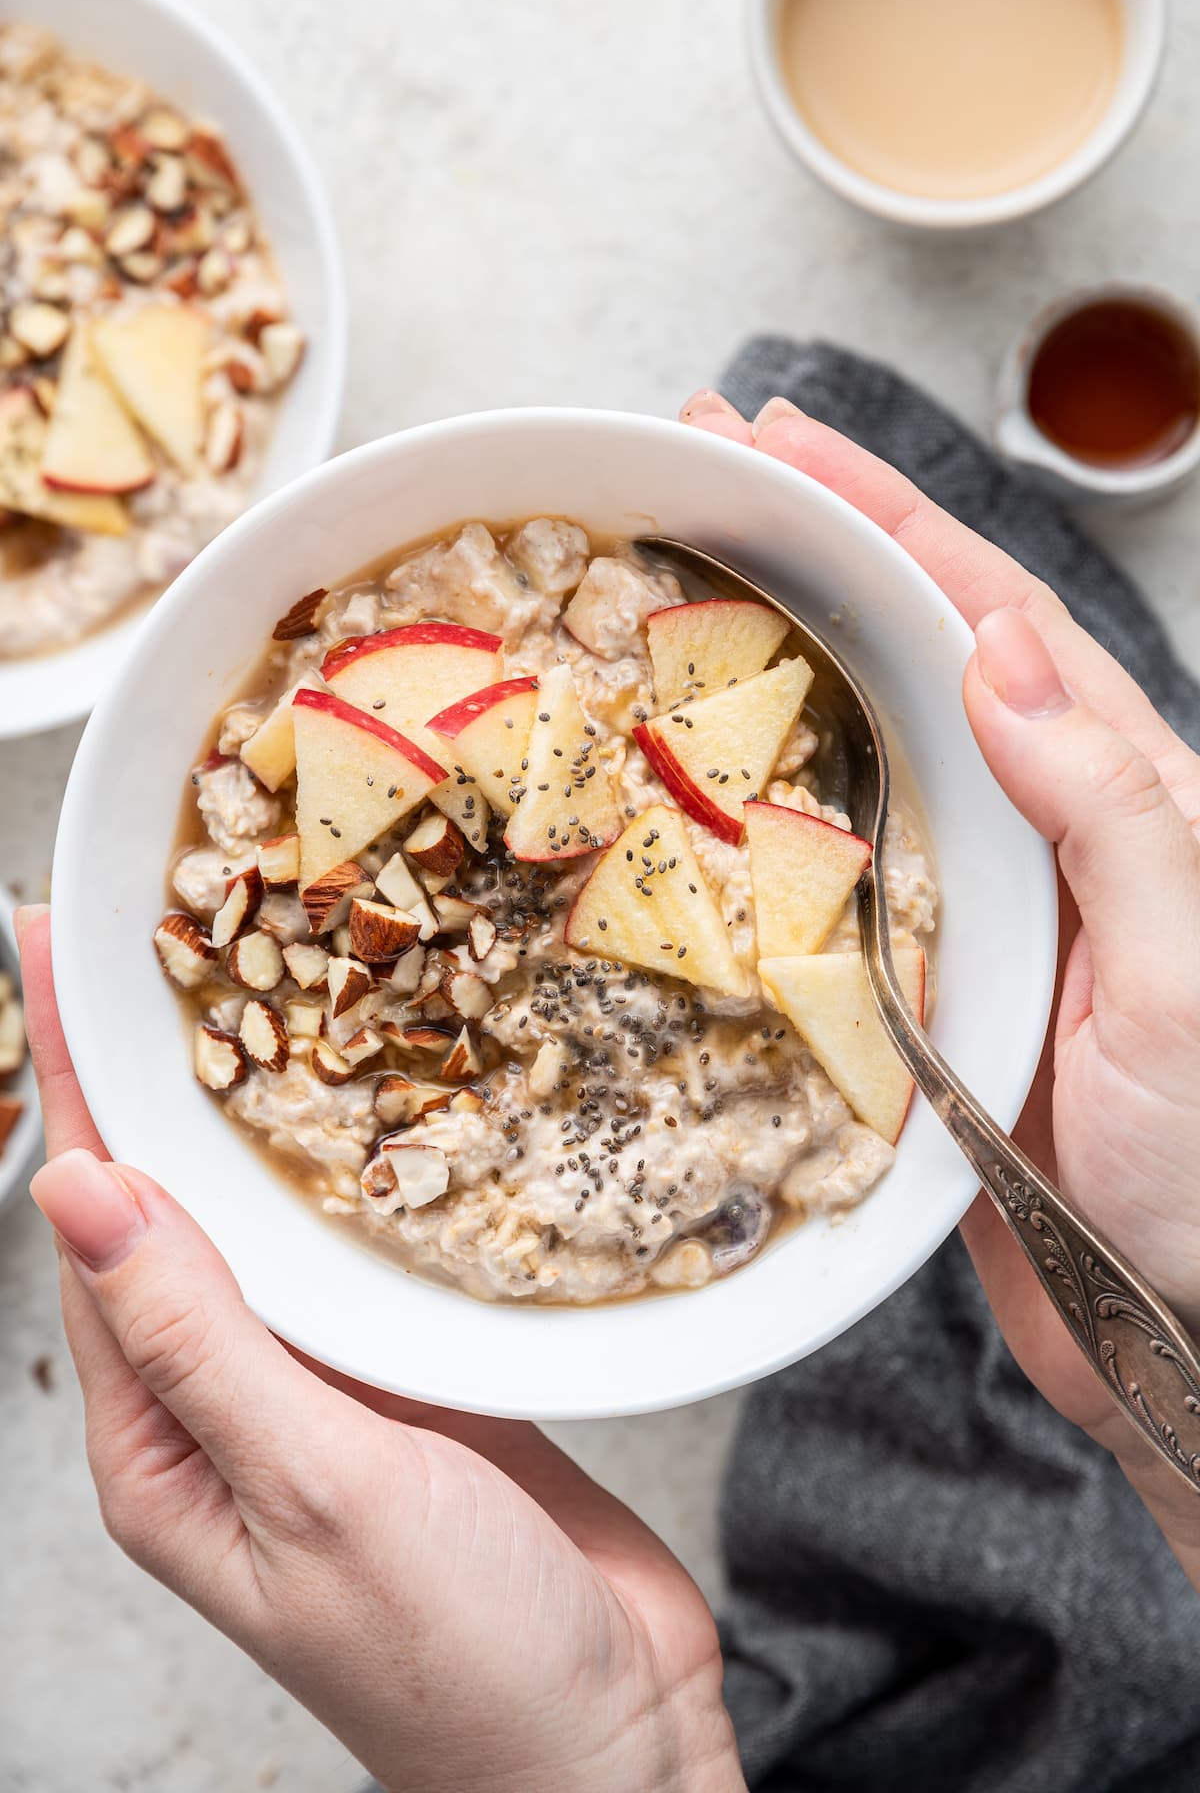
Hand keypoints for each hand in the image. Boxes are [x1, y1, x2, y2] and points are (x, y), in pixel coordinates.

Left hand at [16, 909, 741, 1792]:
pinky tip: (373, 1098)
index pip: (95, 1226)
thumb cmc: (458, 1662)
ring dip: (258, 1103)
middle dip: (153, 1071)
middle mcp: (229, 1402)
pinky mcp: (415, 1379)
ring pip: (274, 1217)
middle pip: (174, 1205)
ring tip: (257, 979)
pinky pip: (368, 1251)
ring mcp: (325, 1389)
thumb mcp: (313, 1493)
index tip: (48, 952)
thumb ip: (201, 1338)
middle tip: (152, 934)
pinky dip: (362, 1167)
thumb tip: (79, 1192)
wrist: (608, 1746)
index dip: (71, 1079)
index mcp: (162, 1441)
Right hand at [682, 392, 1199, 1563]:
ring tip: (667, 595)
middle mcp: (1038, 831)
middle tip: (698, 475)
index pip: (990, 620)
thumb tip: (996, 655)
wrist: (1178, 1330)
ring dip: (768, 668)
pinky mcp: (913, 993)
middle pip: (910, 660)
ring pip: (853, 756)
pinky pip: (819, 882)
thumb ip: (1109, 807)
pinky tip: (685, 791)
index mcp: (1121, 795)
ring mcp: (970, 909)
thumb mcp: (1185, 969)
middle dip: (810, 555)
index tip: (777, 442)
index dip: (883, 518)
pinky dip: (752, 822)